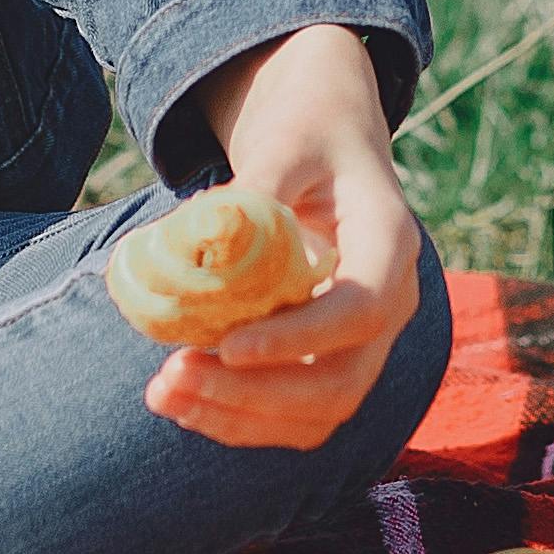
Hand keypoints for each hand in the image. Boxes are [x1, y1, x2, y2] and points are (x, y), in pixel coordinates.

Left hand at [152, 26, 426, 450]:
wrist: (328, 147)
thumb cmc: (307, 135)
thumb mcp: (284, 141)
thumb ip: (255, 186)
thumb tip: (199, 238)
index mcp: (391, 240)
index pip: (360, 310)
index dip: (297, 339)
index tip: (226, 347)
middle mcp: (391, 302)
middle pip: (342, 382)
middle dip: (256, 396)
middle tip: (172, 376)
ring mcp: (366, 342)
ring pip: (319, 414)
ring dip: (240, 418)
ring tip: (162, 392)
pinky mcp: (332, 362)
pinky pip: (297, 415)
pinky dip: (239, 419)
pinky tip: (182, 398)